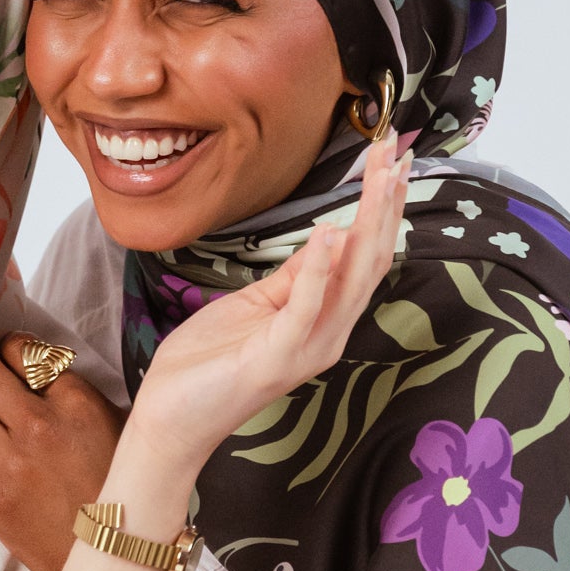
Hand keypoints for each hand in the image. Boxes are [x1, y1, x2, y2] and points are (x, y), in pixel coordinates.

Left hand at [0, 341, 123, 570]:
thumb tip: (45, 369)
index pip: (22, 350)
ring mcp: (11, 463)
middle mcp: (39, 424)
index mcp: (75, 402)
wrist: (115, 558)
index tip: (8, 365)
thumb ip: (80, 395)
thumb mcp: (118, 427)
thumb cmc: (122, 490)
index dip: (9, 352)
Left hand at [127, 135, 409, 486]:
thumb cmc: (210, 362)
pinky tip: (330, 232)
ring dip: (367, 224)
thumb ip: (297, 278)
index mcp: (326, 321)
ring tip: (380, 177)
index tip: (392, 158)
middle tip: (397, 151)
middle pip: (371, 261)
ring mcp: (306, 350)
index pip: (367, 257)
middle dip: (385, 203)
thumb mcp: (258, 305)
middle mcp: (329, 335)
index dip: (382, 207)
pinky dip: (319, 270)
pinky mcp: (275, 359)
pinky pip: (304, 308)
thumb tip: (329, 238)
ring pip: (352, 280)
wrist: (172, 419)